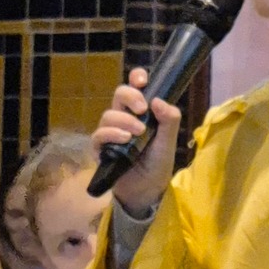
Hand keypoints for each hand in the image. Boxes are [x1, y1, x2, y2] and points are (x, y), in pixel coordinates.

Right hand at [93, 68, 180, 216]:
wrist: (148, 191)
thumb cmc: (158, 164)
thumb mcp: (168, 141)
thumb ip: (169, 120)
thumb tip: (158, 100)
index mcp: (141, 112)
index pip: (135, 88)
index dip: (136, 78)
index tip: (141, 79)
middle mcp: (124, 118)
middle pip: (119, 94)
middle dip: (130, 96)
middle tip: (143, 108)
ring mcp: (111, 132)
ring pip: (109, 114)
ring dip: (124, 120)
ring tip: (138, 133)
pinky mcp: (101, 149)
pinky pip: (99, 134)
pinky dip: (111, 134)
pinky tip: (124, 139)